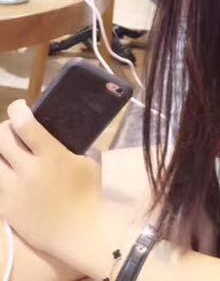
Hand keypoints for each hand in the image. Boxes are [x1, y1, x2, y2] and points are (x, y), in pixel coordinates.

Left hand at [0, 100, 102, 266]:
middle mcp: (28, 171)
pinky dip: (1, 175)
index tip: (19, 107)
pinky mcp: (6, 209)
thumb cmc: (90, 194)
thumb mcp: (86, 162)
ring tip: (8, 154)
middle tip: (12, 130)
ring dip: (0, 153)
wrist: (81, 233)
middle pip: (1, 139)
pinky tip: (9, 175)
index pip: (24, 124)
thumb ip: (68, 146)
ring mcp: (13, 191)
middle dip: (4, 128)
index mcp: (51, 155)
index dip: (17, 109)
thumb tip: (58, 132)